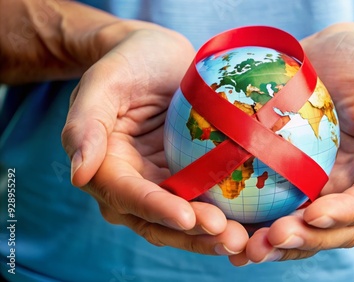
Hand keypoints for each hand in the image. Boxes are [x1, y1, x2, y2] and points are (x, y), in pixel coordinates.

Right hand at [61, 28, 247, 254]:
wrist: (157, 56)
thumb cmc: (128, 62)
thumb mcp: (102, 82)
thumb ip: (84, 126)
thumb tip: (78, 174)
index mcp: (105, 166)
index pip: (128, 196)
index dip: (156, 209)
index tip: (186, 217)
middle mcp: (132, 182)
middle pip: (158, 220)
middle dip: (191, 233)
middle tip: (228, 236)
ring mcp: (163, 182)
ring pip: (184, 220)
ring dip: (211, 234)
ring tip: (242, 238)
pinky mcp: (189, 176)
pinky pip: (205, 201)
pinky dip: (226, 216)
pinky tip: (251, 223)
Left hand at [229, 24, 353, 264]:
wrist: (332, 56)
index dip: (344, 214)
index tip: (313, 213)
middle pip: (335, 228)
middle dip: (305, 238)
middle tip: (271, 239)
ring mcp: (322, 192)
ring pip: (304, 230)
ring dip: (278, 244)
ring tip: (248, 249)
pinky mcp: (292, 184)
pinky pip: (277, 212)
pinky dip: (258, 227)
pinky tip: (232, 236)